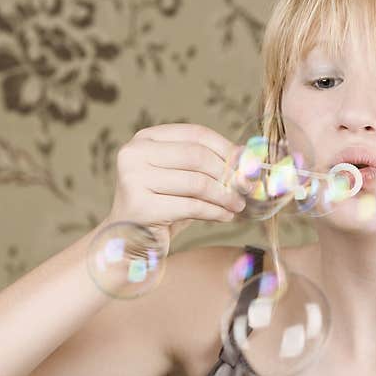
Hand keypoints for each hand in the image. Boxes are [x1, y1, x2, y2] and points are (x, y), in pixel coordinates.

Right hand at [107, 123, 245, 241]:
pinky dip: (215, 212)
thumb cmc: (161, 207)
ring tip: (237, 205)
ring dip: (225, 195)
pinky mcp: (141, 207)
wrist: (128, 241)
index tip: (247, 163)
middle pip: (197, 156)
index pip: (195, 134)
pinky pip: (192, 206)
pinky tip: (225, 216)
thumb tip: (246, 156)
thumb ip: (207, 164)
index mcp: (145, 139)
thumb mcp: (181, 179)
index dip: (226, 147)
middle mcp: (134, 154)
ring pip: (197, 183)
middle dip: (228, 173)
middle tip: (246, 187)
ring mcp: (134, 180)